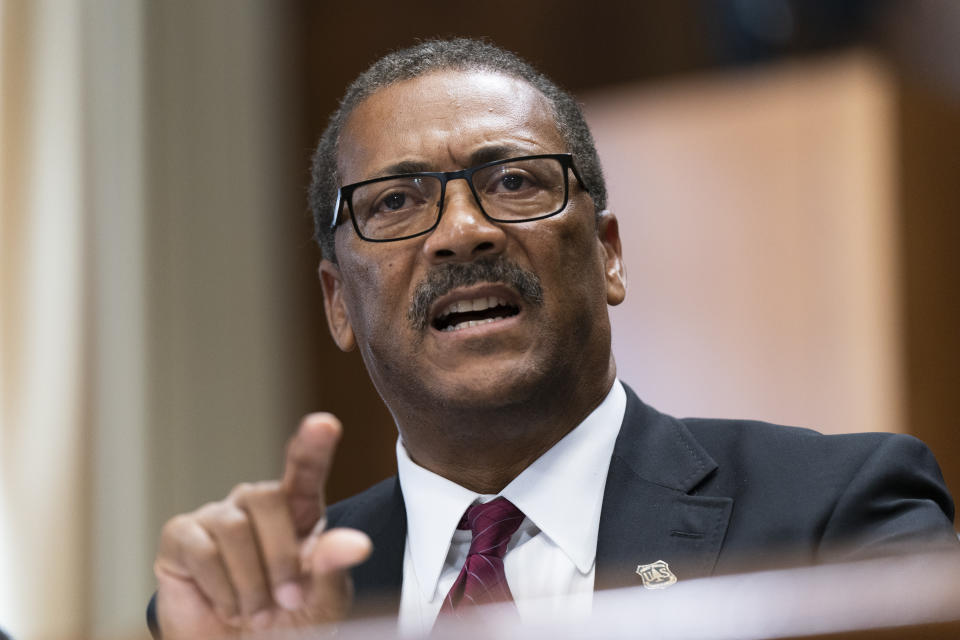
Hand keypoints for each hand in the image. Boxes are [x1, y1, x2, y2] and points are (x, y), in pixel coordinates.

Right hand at [153, 413, 371, 637]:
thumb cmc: (288, 622)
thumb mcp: (321, 602)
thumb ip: (334, 568)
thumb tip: (357, 544)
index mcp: (298, 510)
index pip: (305, 468)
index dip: (313, 445)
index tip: (324, 424)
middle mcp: (256, 504)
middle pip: (267, 499)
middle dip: (280, 557)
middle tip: (288, 603)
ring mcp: (217, 517)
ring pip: (234, 527)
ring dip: (250, 582)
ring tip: (256, 613)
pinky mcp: (181, 537)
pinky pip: (200, 549)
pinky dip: (220, 587)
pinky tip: (228, 605)